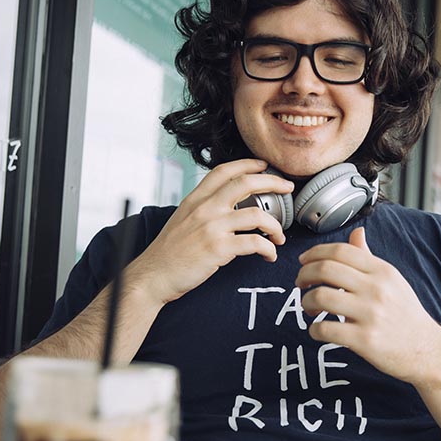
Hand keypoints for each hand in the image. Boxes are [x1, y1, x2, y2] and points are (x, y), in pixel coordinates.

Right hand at [126, 159, 294, 304]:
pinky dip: (269, 249)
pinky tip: (270, 255)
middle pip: (246, 183)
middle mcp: (205, 209)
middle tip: (287, 188)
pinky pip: (255, 243)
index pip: (223, 171)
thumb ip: (202, 209)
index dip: (247, 164)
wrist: (153, 276)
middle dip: (273, 183)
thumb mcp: (181, 219)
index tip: (264, 166)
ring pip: (257, 215)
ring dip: (276, 226)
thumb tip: (225, 206)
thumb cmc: (168, 252)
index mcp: (195, 200)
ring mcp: (212, 228)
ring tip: (279, 236)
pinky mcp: (219, 249)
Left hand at [296, 227, 440, 383]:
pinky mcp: (364, 340)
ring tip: (309, 308)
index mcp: (382, 271)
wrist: (425, 350)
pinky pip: (325, 329)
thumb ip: (368, 258)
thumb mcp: (392, 280)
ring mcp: (370, 314)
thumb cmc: (405, 314)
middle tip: (301, 284)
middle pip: (325, 269)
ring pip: (320, 297)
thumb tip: (356, 233)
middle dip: (304, 275)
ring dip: (306, 302)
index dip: (314, 253)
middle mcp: (377, 289)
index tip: (304, 262)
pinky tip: (318, 330)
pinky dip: (314, 330)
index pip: (340, 250)